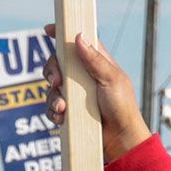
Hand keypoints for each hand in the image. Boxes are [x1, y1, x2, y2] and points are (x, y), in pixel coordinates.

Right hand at [44, 26, 149, 155]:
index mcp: (96, 63)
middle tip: (56, 82)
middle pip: (57, 63)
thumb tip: (78, 36)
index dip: (62, 35)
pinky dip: (54, 112)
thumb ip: (95, 60)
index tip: (48, 30)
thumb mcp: (111, 79)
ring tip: (63, 108)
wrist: (120, 140)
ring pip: (51, 87)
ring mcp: (74, 94)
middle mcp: (83, 76)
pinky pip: (51, 107)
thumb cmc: (122, 107)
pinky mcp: (69, 111)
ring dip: (53, 97)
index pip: (77, 43)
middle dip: (51, 70)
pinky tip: (63, 118)